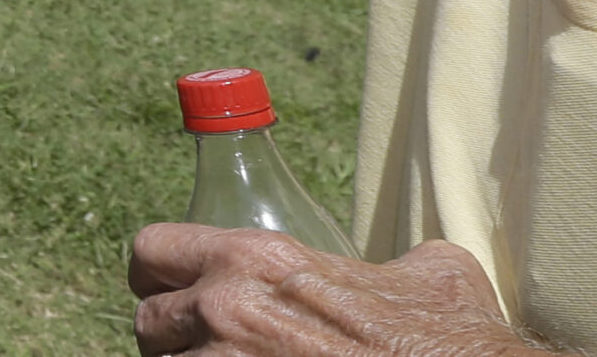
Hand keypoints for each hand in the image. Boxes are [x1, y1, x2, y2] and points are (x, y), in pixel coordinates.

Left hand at [129, 225, 534, 355]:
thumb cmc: (449, 339)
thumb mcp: (427, 272)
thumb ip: (392, 260)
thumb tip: (406, 266)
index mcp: (254, 259)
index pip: (151, 250)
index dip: (157, 275)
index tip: (171, 292)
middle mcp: (224, 309)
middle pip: (147, 325)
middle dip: (172, 341)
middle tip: (209, 350)